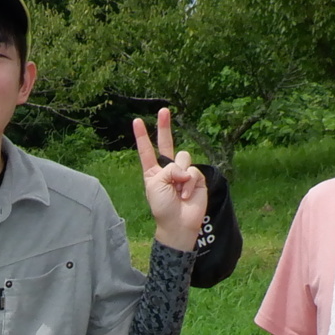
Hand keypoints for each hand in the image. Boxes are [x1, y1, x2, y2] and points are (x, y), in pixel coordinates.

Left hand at [132, 108, 207, 250]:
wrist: (178, 224)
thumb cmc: (162, 206)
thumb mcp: (156, 184)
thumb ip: (168, 169)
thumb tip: (186, 170)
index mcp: (153, 171)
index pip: (147, 150)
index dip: (142, 136)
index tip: (137, 121)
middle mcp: (168, 169)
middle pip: (167, 143)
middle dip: (165, 126)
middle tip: (164, 110)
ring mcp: (183, 172)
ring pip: (183, 157)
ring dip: (180, 175)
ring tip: (178, 190)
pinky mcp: (197, 178)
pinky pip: (193, 171)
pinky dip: (189, 184)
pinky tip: (186, 195)